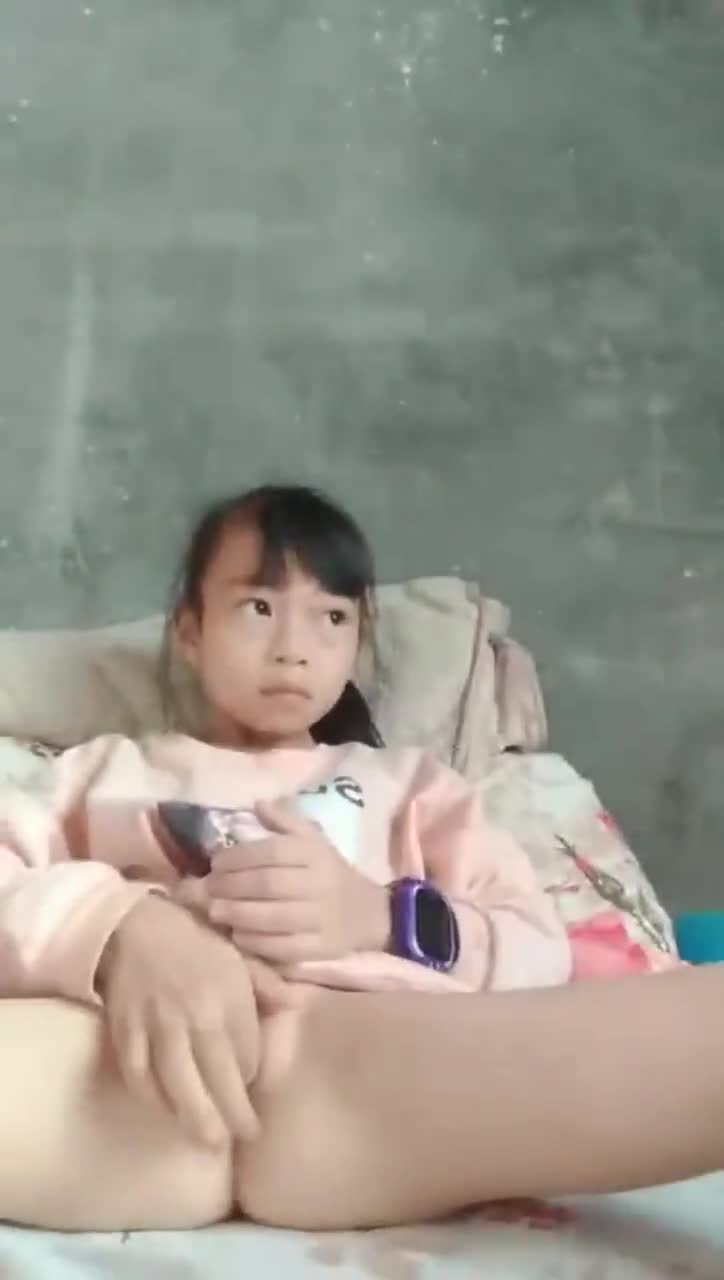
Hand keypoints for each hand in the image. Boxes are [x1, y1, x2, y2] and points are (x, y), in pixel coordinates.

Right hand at [97, 895, 280, 1146]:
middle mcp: (195, 1018)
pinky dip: (154, 1100)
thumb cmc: (193, 943)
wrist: (134, 928)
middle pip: (218, 1078)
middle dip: (234, 1114)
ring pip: (179, 1085)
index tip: (252, 1084)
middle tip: (245, 1137)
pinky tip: (168, 1112)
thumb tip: (294, 1005)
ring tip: (210, 1143)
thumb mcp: (237, 955)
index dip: (252, 1073)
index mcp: (228, 998)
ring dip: (196, 1119)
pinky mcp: (126, 1034)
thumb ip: (266, 983)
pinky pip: (140, 1078)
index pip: (247, 1053)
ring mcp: (158, 1028)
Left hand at [205, 800, 389, 965]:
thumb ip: (285, 821)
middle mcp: (320, 883)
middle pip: (268, 885)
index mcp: (315, 854)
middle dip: (231, 887)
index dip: (239, 857)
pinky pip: (284, 947)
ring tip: (214, 911)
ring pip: (273, 917)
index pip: (272, 852)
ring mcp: (322, 918)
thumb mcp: (314, 840)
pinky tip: (238, 935)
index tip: (214, 862)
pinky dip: (256, 942)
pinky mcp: (322, 947)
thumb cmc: (329, 872)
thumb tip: (256, 803)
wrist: (369, 913)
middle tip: (207, 888)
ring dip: (237, 914)